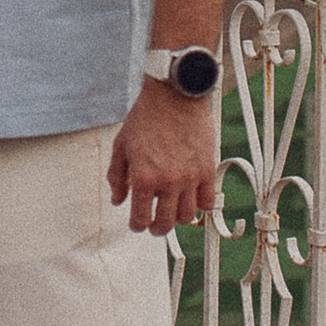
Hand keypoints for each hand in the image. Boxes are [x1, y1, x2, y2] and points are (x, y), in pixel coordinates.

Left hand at [108, 80, 222, 238]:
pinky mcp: (208, 170)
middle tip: (154, 225)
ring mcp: (190, 178)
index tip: (138, 225)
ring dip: (178, 218)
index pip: (141, 218)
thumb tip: (117, 200)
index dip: (137, 226)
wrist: (174, 96)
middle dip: (157, 229)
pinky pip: (208, 201)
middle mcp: (168, 182)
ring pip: (188, 217)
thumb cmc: (146, 117)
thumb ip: (117, 177)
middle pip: (166, 224)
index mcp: (144, 178)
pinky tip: (192, 199)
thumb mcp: (121, 146)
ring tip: (173, 210)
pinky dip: (200, 205)